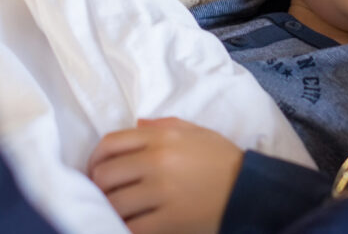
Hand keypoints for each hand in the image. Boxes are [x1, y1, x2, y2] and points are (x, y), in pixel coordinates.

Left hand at [87, 117, 242, 233]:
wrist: (252, 191)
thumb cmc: (223, 160)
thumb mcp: (197, 132)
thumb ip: (163, 125)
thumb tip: (136, 124)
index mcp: (162, 137)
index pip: (110, 143)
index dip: (94, 159)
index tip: (95, 171)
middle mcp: (158, 161)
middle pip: (105, 174)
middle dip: (98, 188)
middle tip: (103, 196)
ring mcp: (162, 192)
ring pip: (114, 203)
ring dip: (109, 210)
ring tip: (114, 212)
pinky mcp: (170, 220)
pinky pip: (132, 227)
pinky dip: (124, 228)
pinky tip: (128, 227)